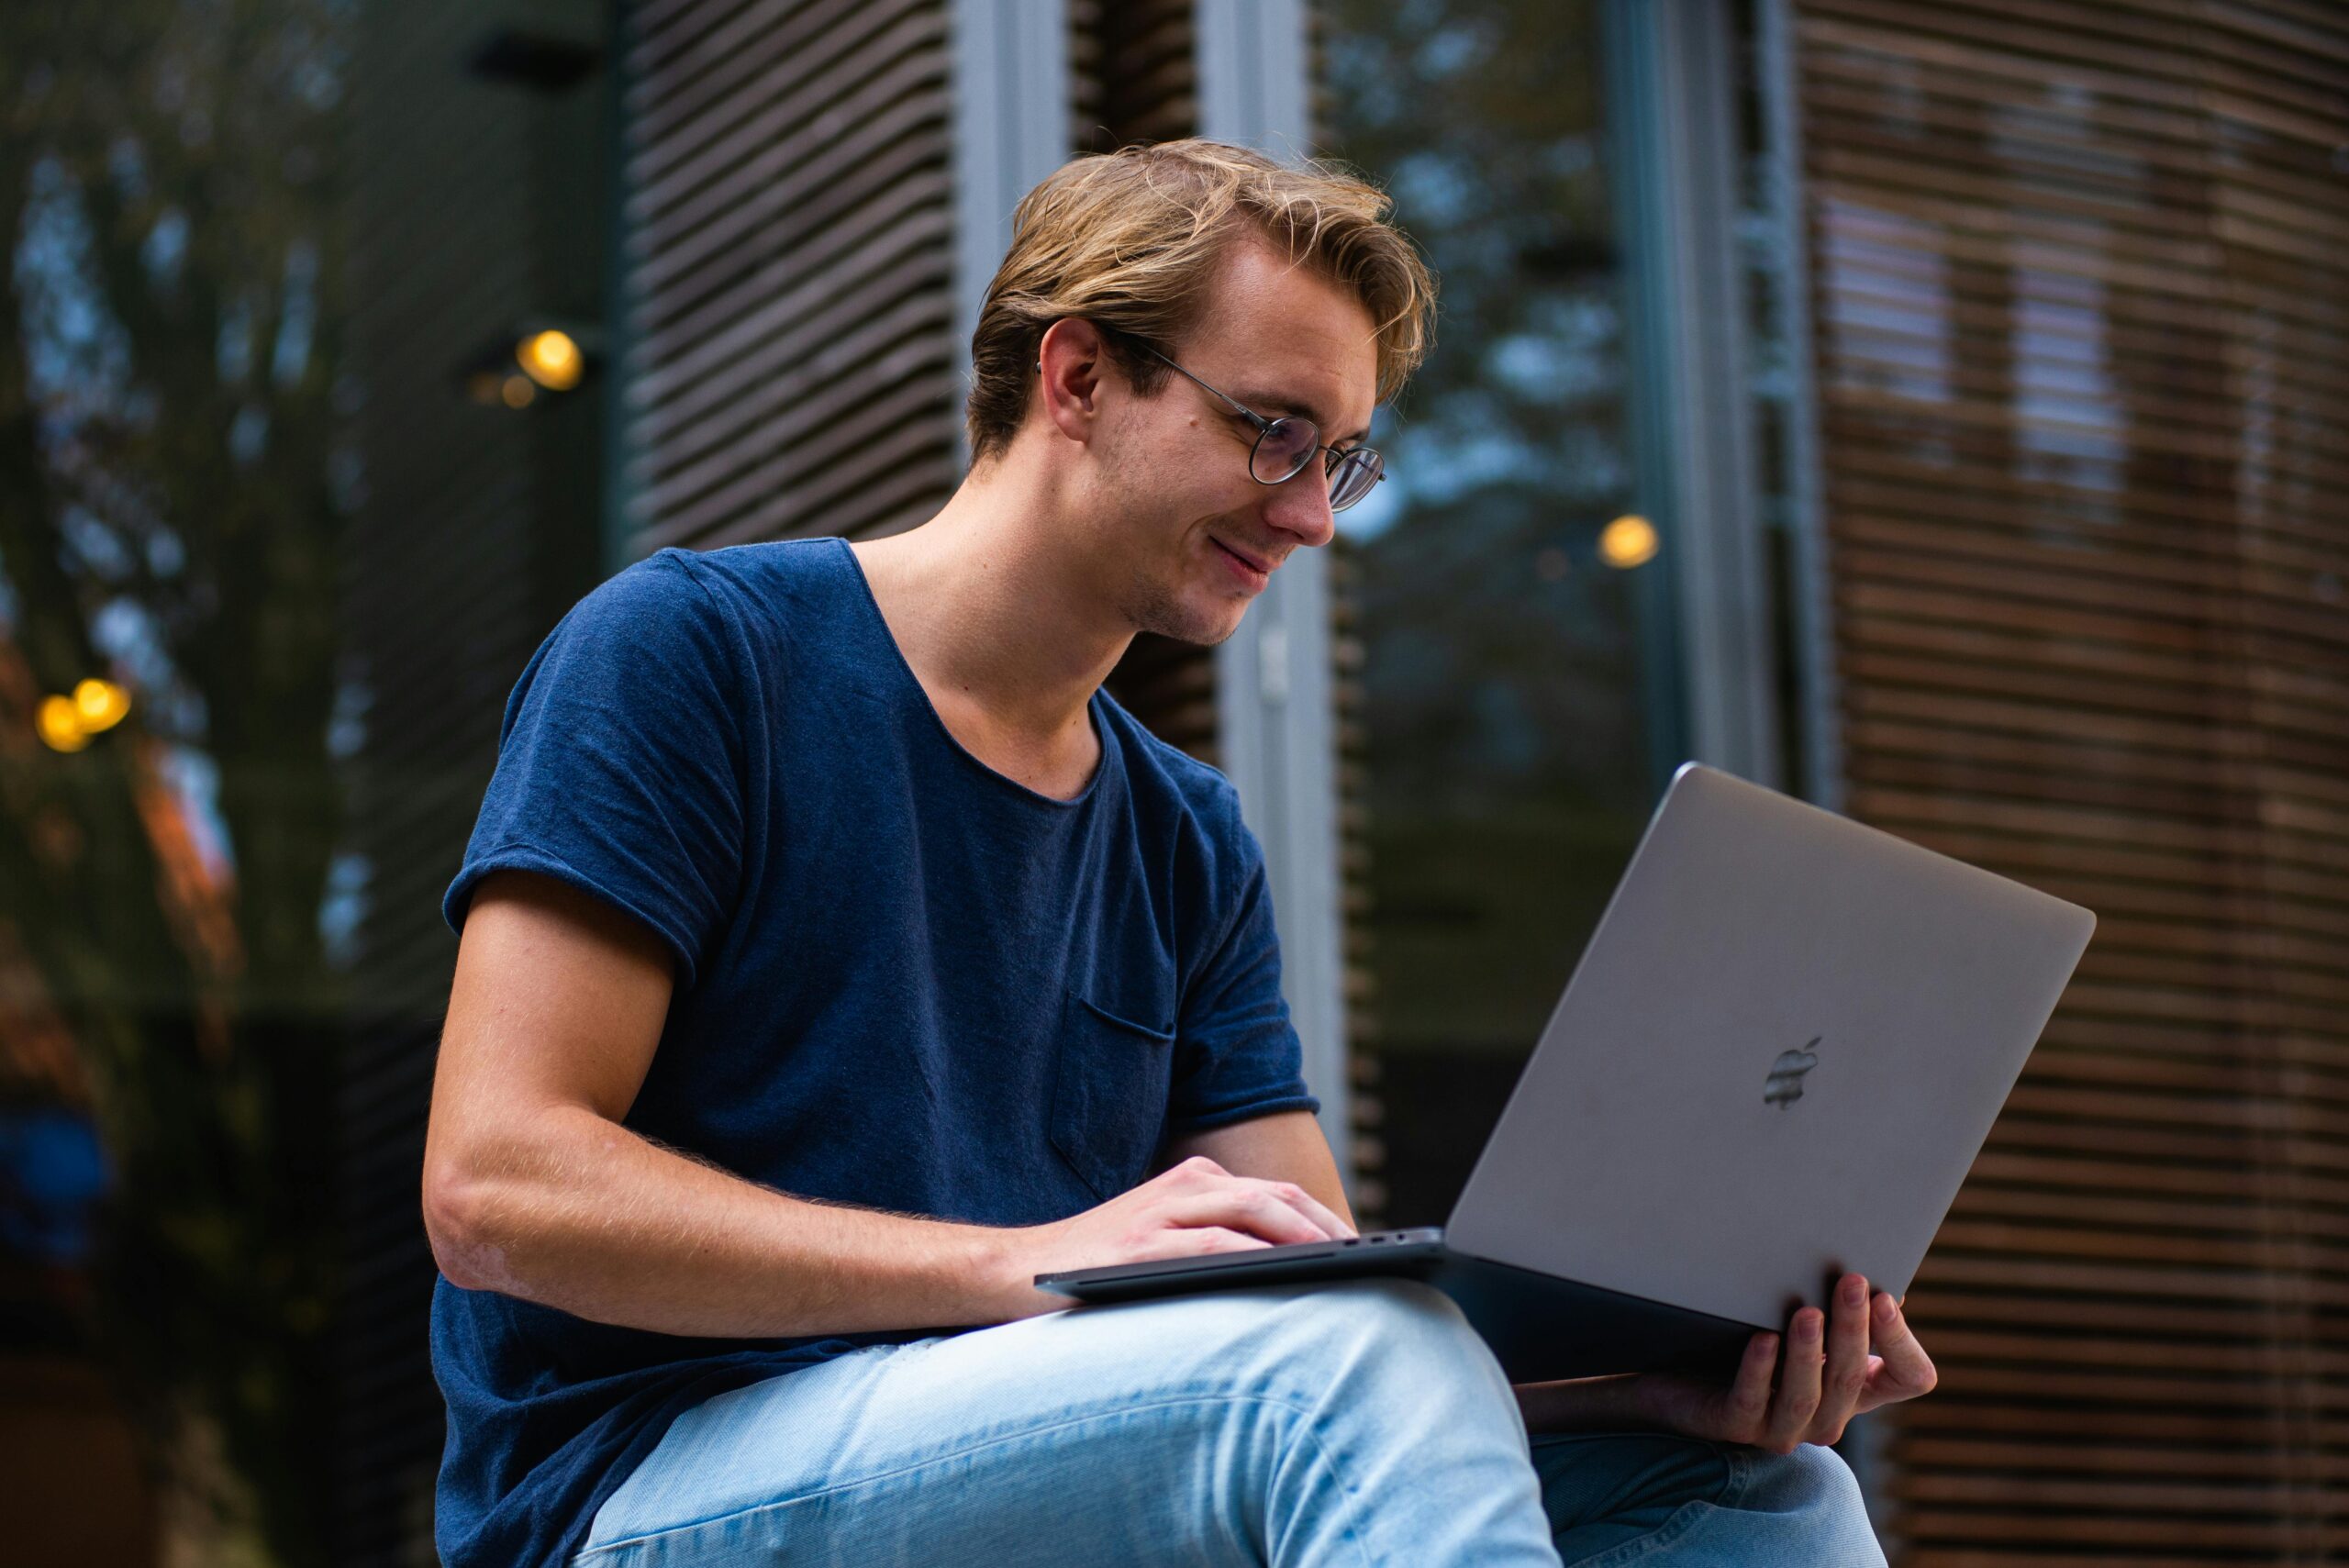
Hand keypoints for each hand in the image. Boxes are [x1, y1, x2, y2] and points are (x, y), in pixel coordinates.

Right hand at [998, 1155, 1354, 1318]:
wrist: (1015, 1270)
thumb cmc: (1098, 1265)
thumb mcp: (1162, 1237)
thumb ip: (1214, 1237)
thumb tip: (1290, 1269)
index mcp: (1193, 1180)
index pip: (1275, 1194)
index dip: (1323, 1219)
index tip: (1360, 1249)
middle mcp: (1183, 1186)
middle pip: (1276, 1197)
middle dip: (1327, 1227)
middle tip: (1366, 1258)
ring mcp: (1160, 1212)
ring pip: (1253, 1211)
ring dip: (1303, 1236)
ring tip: (1340, 1264)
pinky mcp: (1141, 1245)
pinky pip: (1212, 1243)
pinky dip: (1254, 1254)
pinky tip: (1283, 1270)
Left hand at [1619, 1274, 1936, 1452]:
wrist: (1677, 1377)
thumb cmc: (1749, 1339)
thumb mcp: (1803, 1323)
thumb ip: (1837, 1306)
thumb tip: (1878, 1268)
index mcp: (1856, 1389)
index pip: (1909, 1377)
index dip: (1901, 1341)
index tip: (1886, 1295)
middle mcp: (1827, 1415)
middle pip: (1852, 1378)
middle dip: (1852, 1327)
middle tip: (1851, 1281)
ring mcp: (1782, 1427)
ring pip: (1806, 1395)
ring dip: (1809, 1351)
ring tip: (1807, 1311)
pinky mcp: (1734, 1427)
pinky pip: (1751, 1402)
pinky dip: (1759, 1370)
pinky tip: (1762, 1339)